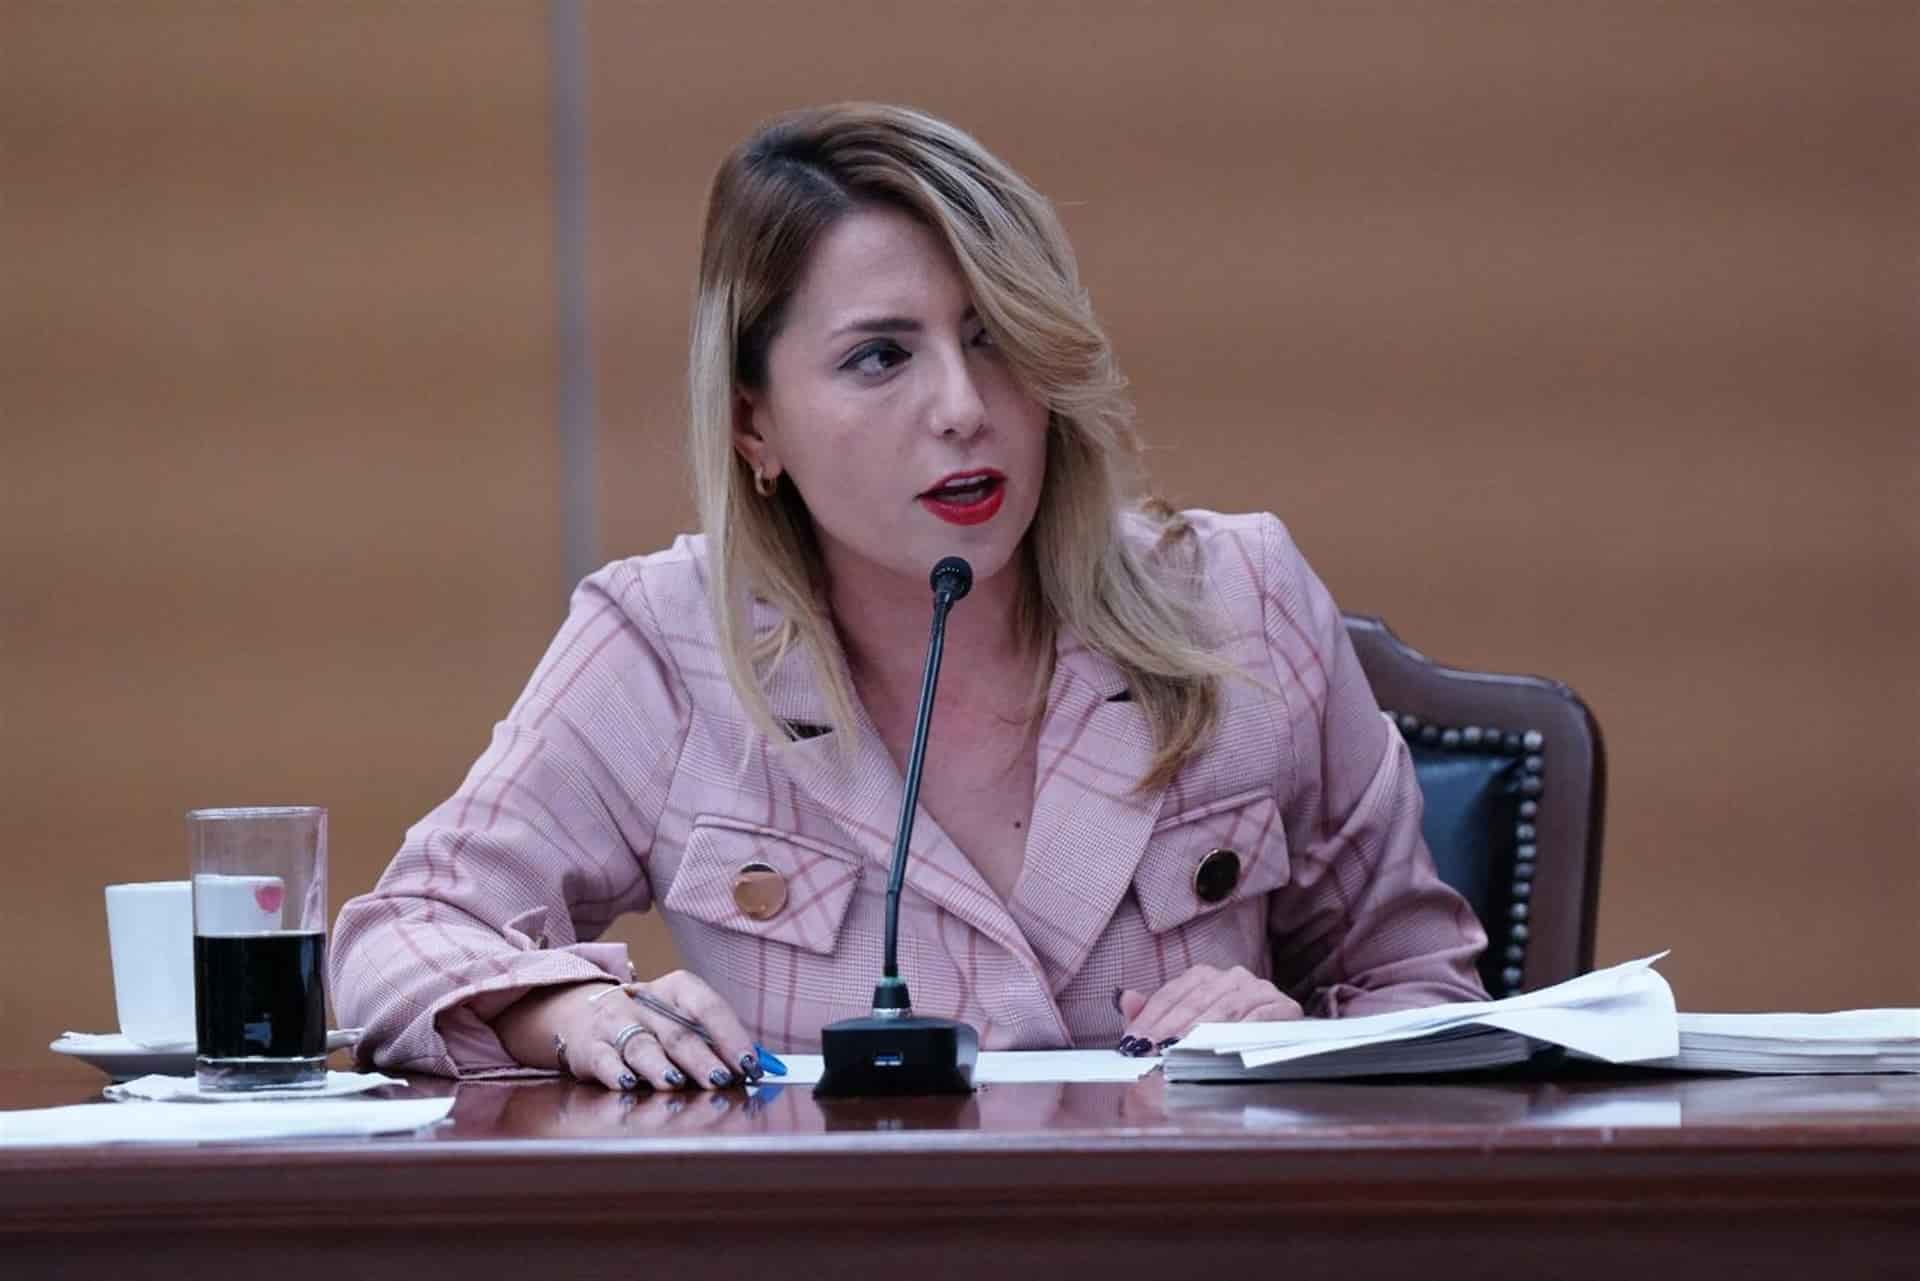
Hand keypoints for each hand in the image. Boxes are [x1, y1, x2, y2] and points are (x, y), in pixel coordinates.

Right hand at [494, 970, 761, 1090]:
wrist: (584, 1015)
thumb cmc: (650, 1022)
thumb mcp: (682, 1017)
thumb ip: (716, 1038)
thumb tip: (758, 1065)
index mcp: (676, 989)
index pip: (708, 1007)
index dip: (730, 1035)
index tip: (749, 1062)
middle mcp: (646, 1003)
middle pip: (678, 1032)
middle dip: (701, 1058)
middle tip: (720, 1080)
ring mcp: (616, 1024)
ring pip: (642, 1046)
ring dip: (661, 1067)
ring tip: (675, 1083)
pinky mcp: (591, 1048)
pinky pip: (604, 1060)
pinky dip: (616, 1073)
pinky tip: (628, 1084)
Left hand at [1116, 964, 1301, 1054]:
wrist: (1279, 1050)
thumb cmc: (1224, 1038)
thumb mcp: (1183, 1027)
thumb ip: (1153, 1014)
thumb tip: (1127, 998)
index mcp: (1205, 976)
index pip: (1171, 995)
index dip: (1150, 1019)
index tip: (1134, 1043)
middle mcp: (1232, 977)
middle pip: (1195, 1002)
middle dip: (1170, 1028)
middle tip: (1152, 1051)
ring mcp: (1260, 990)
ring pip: (1224, 1009)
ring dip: (1200, 1031)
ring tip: (1179, 1049)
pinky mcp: (1284, 1007)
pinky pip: (1259, 1019)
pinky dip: (1239, 1032)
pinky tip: (1222, 1046)